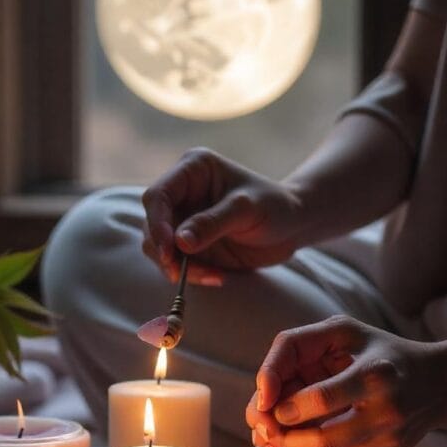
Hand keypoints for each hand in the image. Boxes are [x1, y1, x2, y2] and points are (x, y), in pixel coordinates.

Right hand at [142, 147, 302, 283]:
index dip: (156, 223)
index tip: (168, 250)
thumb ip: (212, 223)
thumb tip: (179, 242)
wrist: (293, 226)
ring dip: (178, 267)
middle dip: (165, 252)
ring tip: (212, 275)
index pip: (158, 195)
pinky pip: (177, 263)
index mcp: (192, 170)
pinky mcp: (190, 244)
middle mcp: (182, 193)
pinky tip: (217, 276)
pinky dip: (191, 275)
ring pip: (160, 248)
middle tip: (180, 274)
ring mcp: (184, 220)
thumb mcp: (247, 210)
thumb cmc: (275, 206)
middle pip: (152, 224)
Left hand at [246, 316, 446, 446]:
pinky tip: (303, 435)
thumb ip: (293, 346)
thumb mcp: (340, 330)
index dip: (286, 406)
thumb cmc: (375, 350)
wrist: (435, 382)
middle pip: (322, 441)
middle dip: (281, 436)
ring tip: (278, 430)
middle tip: (264, 425)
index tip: (267, 404)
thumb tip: (261, 394)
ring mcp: (388, 439)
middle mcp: (387, 411)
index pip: (322, 398)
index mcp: (376, 373)